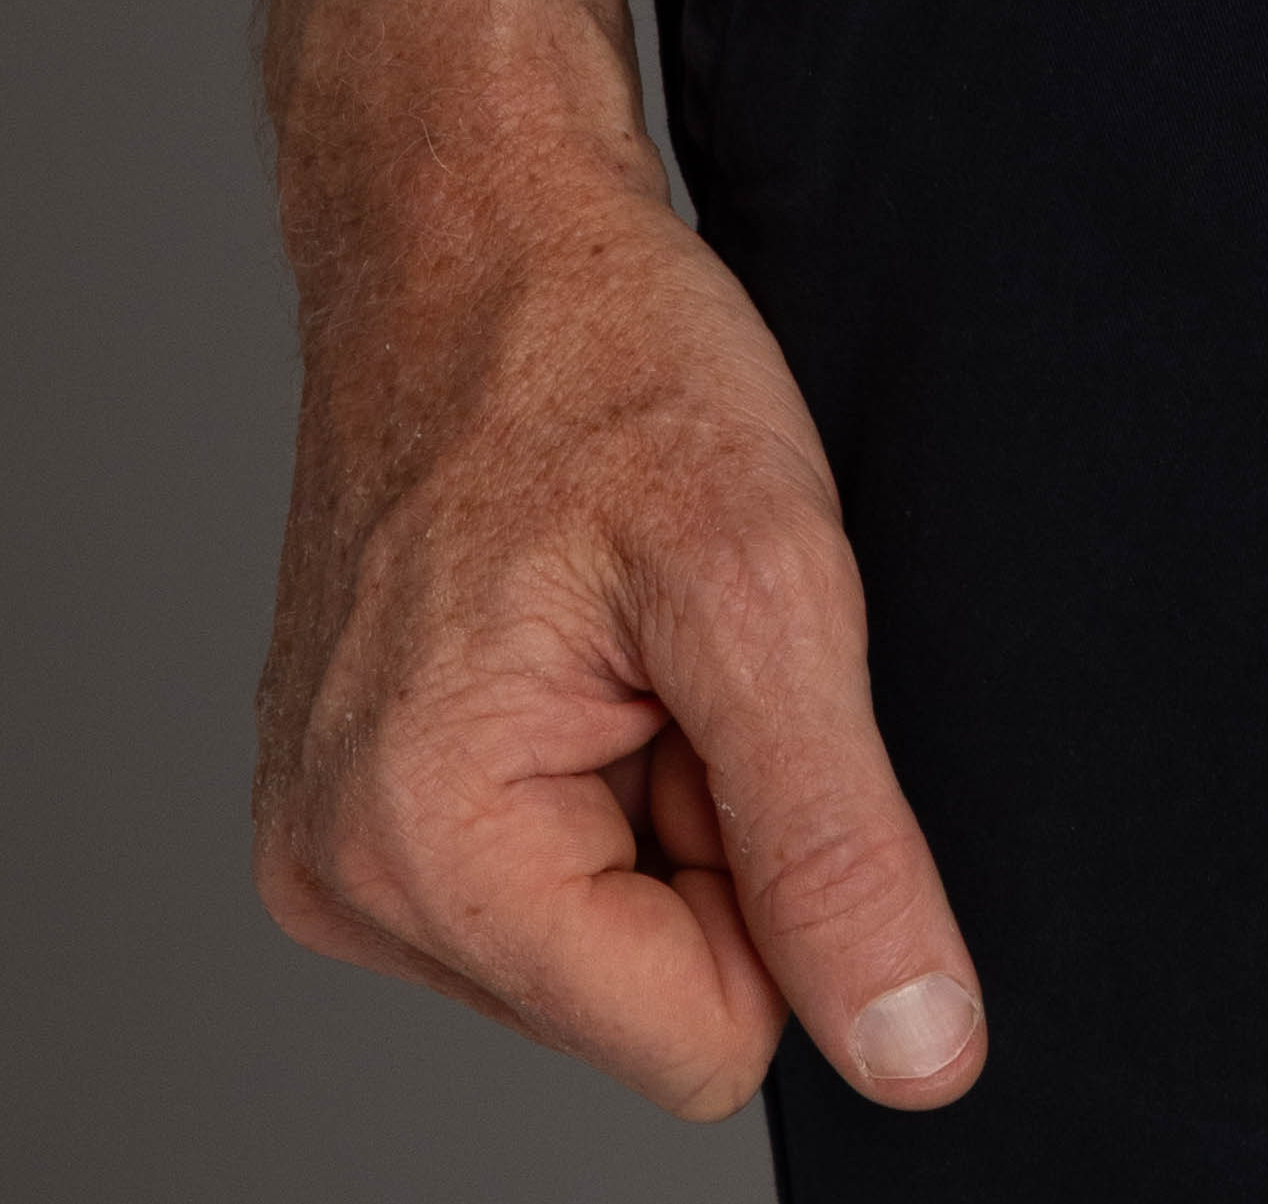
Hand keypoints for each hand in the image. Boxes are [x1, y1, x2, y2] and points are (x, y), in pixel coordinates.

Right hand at [255, 57, 985, 1121]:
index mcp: (420, 852)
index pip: (701, 1044)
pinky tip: (579, 633)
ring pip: (602, 937)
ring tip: (624, 623)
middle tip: (676, 641)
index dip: (773, 880)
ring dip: (658, 788)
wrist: (470, 223)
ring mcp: (336, 845)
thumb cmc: (600, 354)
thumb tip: (920, 1054)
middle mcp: (344, 882)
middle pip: (645, 995)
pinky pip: (543, 870)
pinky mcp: (355, 803)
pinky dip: (603, 759)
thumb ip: (840, 849)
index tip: (726, 692)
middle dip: (704, 826)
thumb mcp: (771, 586)